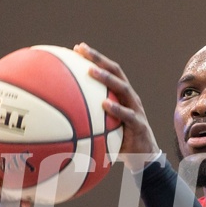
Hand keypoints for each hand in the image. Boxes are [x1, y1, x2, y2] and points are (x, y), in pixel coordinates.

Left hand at [73, 43, 161, 170]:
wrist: (143, 158)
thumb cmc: (120, 140)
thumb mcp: (104, 126)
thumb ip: (90, 118)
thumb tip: (62, 117)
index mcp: (122, 95)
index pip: (109, 71)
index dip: (95, 58)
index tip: (77, 48)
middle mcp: (130, 97)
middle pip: (116, 72)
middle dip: (99, 59)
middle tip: (82, 50)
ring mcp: (136, 109)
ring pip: (123, 88)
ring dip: (107, 79)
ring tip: (91, 71)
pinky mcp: (139, 124)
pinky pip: (127, 115)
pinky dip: (116, 109)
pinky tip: (105, 105)